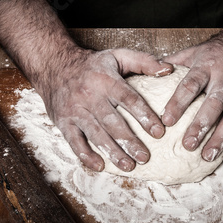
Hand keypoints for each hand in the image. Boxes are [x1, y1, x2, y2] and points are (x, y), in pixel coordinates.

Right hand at [0, 0, 173, 171]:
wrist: (54, 65)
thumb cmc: (92, 64)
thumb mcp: (118, 56)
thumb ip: (145, 62)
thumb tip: (169, 70)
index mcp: (106, 80)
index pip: (129, 99)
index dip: (144, 116)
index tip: (159, 132)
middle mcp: (90, 95)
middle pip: (113, 121)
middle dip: (130, 141)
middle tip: (145, 157)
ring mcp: (75, 110)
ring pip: (96, 134)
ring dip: (112, 152)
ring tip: (129, 166)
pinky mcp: (63, 121)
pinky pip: (74, 141)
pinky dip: (85, 155)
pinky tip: (100, 165)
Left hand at [162, 28, 222, 161]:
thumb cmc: (219, 50)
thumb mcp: (195, 51)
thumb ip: (173, 64)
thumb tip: (146, 74)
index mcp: (207, 65)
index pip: (191, 85)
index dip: (178, 103)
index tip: (166, 121)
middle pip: (214, 104)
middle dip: (201, 125)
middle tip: (187, 145)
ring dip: (221, 138)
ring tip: (207, 156)